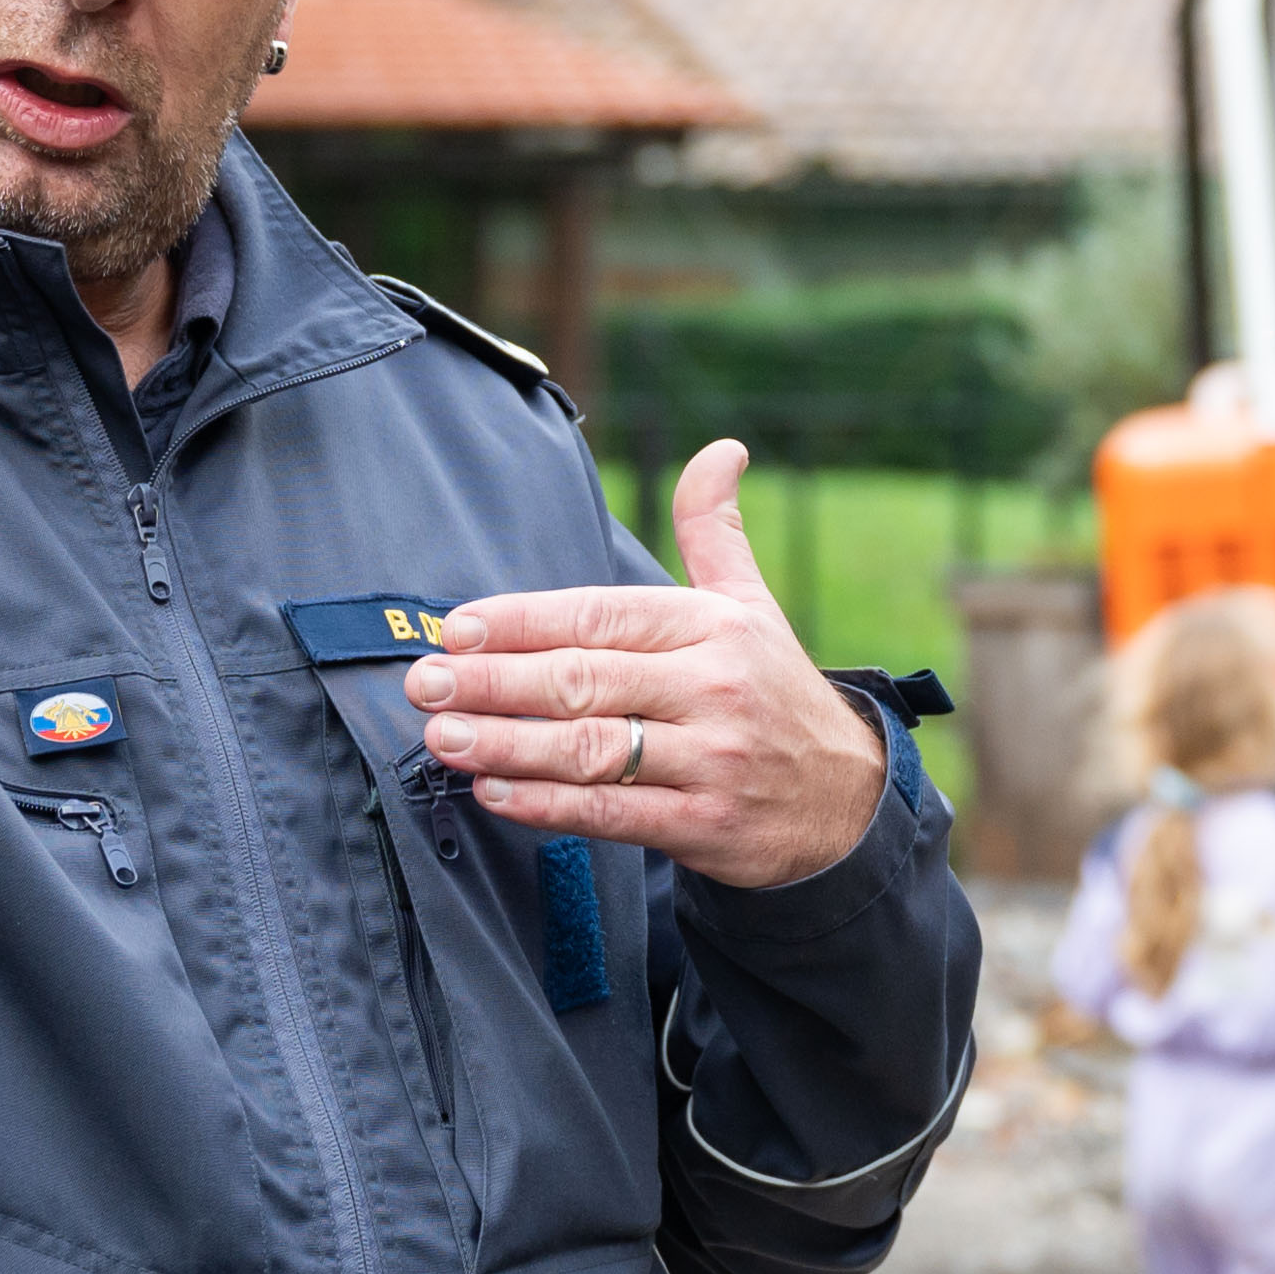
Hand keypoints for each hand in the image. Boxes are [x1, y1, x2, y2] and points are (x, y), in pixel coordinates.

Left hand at [410, 443, 890, 890]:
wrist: (850, 799)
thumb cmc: (775, 690)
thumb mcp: (753, 605)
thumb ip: (715, 530)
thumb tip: (721, 449)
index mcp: (711, 626)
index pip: (601, 614)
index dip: (522, 620)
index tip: (454, 628)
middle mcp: (712, 686)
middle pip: (585, 679)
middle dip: (495, 681)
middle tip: (424, 684)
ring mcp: (712, 759)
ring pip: (592, 748)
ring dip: (508, 744)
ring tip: (442, 738)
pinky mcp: (707, 824)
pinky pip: (615, 813)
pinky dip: (549, 805)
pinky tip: (494, 792)